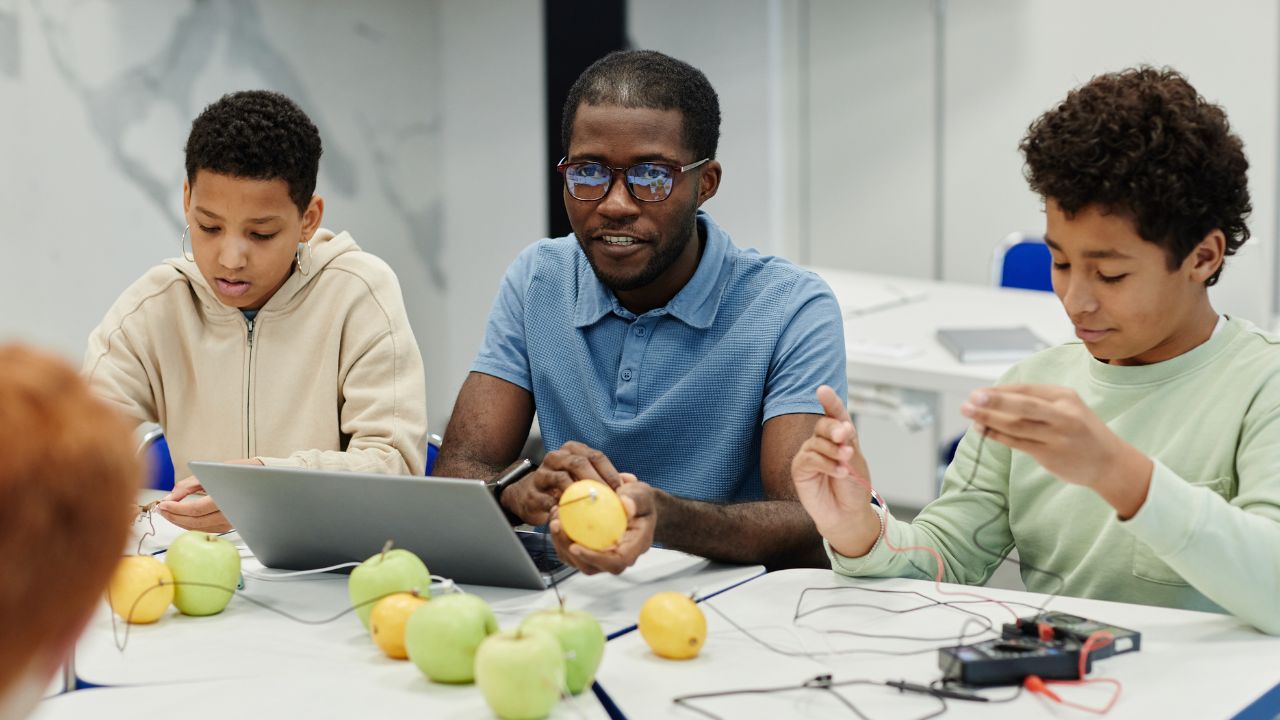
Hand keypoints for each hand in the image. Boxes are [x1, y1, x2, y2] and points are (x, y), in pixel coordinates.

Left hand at [155, 458, 262, 532]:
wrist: (266, 477)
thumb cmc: (242, 471)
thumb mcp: (213, 471)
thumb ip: (189, 485)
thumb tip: (170, 497)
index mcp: (227, 498)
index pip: (196, 510)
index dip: (177, 509)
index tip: (163, 504)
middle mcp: (231, 513)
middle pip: (196, 522)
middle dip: (175, 517)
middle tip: (162, 509)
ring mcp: (232, 521)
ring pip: (201, 528)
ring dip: (182, 522)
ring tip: (169, 513)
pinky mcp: (231, 524)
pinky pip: (208, 528)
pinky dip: (193, 524)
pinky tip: (183, 518)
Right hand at [501, 441, 623, 524]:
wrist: (532, 497)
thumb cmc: (566, 486)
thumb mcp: (586, 477)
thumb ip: (608, 478)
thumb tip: (631, 480)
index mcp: (572, 450)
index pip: (595, 456)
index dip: (610, 472)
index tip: (621, 491)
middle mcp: (556, 457)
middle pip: (578, 463)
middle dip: (596, 481)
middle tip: (609, 499)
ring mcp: (542, 474)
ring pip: (562, 479)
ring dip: (579, 494)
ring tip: (592, 507)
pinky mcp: (532, 493)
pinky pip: (548, 500)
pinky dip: (562, 508)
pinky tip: (573, 517)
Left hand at [548, 473, 655, 574]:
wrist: (636, 505)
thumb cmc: (640, 501)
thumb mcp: (643, 494)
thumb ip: (636, 498)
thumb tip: (626, 504)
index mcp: (634, 546)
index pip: (616, 562)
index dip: (595, 559)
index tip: (575, 546)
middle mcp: (618, 556)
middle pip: (591, 567)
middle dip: (569, 551)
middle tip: (557, 527)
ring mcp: (602, 556)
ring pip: (578, 561)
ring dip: (561, 544)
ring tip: (555, 521)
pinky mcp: (590, 550)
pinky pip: (571, 552)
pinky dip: (560, 538)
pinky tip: (557, 518)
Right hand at [790, 385, 880, 556]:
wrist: (848, 514)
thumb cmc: (853, 488)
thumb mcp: (856, 461)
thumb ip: (848, 442)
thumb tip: (841, 426)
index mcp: (838, 435)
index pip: (833, 414)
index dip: (829, 401)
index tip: (823, 390)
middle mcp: (821, 441)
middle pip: (823, 425)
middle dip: (834, 428)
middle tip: (844, 435)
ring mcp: (809, 454)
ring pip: (817, 442)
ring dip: (833, 451)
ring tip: (847, 463)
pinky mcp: (800, 468)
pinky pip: (810, 459)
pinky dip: (826, 464)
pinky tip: (839, 472)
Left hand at [961, 384, 1151, 515]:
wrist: (1109, 462)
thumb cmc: (1081, 431)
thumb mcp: (1067, 407)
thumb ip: (1038, 401)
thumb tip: (996, 396)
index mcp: (1065, 396)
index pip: (1026, 390)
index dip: (999, 391)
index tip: (978, 392)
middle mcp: (1063, 414)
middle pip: (1022, 405)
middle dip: (994, 401)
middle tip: (971, 398)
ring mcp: (1057, 435)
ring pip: (1016, 425)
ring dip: (989, 419)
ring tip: (968, 414)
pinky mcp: (1050, 454)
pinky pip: (1017, 443)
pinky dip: (997, 435)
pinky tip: (982, 430)